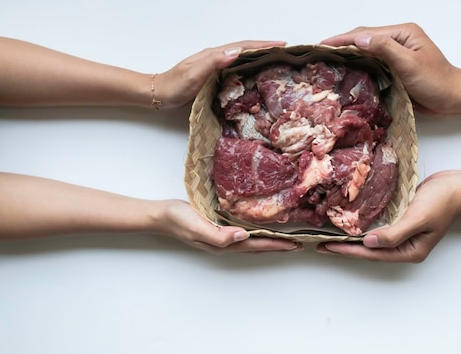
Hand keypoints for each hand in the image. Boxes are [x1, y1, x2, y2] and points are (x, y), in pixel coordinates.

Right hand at [154, 200, 300, 253]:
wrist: (162, 214)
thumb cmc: (178, 219)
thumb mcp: (197, 226)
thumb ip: (218, 235)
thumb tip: (243, 236)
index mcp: (223, 244)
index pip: (255, 245)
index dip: (275, 245)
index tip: (294, 245)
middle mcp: (225, 242)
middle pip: (257, 246)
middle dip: (278, 246)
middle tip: (298, 244)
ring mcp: (221, 236)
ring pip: (252, 241)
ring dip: (269, 241)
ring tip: (286, 240)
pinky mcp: (218, 227)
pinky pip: (243, 233)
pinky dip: (256, 233)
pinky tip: (260, 228)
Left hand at [155, 40, 285, 108]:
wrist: (158, 94)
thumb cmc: (175, 86)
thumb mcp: (193, 75)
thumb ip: (213, 62)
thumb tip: (235, 52)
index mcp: (214, 55)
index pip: (244, 46)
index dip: (263, 44)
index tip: (282, 44)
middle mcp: (216, 57)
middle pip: (245, 49)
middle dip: (266, 47)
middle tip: (285, 51)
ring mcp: (214, 66)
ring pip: (242, 57)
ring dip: (259, 56)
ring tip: (276, 60)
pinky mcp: (213, 75)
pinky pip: (236, 67)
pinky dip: (249, 66)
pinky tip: (255, 73)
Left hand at [317, 171, 460, 261]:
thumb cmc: (443, 201)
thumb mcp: (418, 218)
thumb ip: (393, 233)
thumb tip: (368, 243)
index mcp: (408, 250)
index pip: (370, 253)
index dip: (347, 250)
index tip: (325, 247)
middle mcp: (404, 245)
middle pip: (368, 249)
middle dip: (345, 247)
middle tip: (320, 244)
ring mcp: (404, 232)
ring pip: (371, 238)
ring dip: (351, 236)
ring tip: (330, 235)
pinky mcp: (403, 218)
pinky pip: (378, 224)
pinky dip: (363, 223)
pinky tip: (350, 220)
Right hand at [321, 24, 460, 115]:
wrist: (454, 99)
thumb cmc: (435, 82)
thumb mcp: (409, 63)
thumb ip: (384, 48)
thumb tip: (358, 39)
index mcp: (402, 33)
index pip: (365, 33)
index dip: (342, 39)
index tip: (321, 44)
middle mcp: (398, 40)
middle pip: (363, 38)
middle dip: (341, 44)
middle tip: (318, 52)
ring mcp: (397, 53)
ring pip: (366, 50)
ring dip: (348, 54)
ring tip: (327, 60)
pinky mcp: (396, 67)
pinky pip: (372, 62)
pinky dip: (358, 64)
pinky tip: (347, 71)